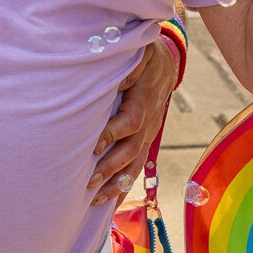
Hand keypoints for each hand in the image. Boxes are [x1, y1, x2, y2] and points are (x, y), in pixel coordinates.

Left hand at [88, 38, 173, 208]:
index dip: (114, 133)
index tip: (95, 145)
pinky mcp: (145, 140)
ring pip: (136, 163)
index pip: (131, 120)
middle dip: (111, 166)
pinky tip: (109, 202)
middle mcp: (149, 120)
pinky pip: (137, 166)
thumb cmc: (140, 55)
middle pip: (132, 149)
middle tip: (89, 180)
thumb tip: (114, 73)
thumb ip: (127, 62)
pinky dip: (124, 185)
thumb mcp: (136, 50)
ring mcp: (149, 133)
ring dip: (116, 182)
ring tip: (95, 199)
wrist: (163, 62)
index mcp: (144, 98)